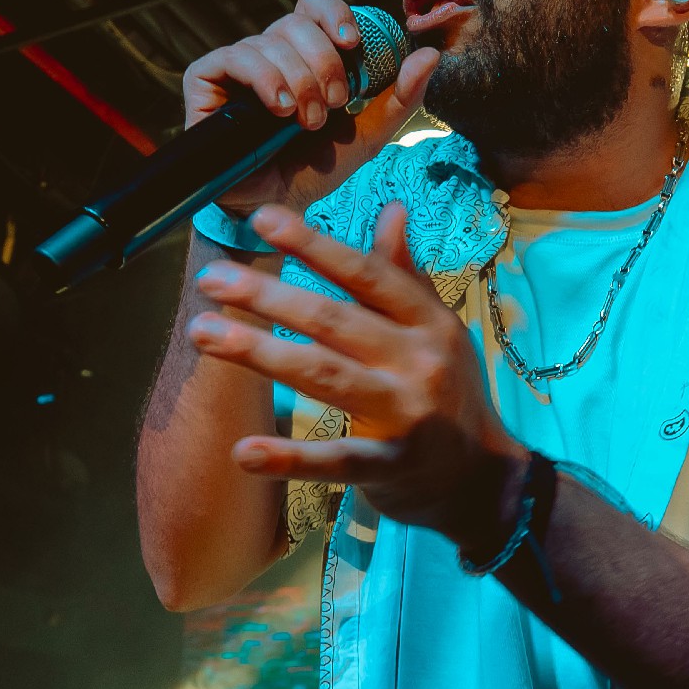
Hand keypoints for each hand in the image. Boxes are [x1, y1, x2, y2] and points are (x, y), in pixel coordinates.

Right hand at [182, 0, 438, 215]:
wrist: (278, 210)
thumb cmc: (318, 169)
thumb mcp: (369, 134)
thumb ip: (401, 97)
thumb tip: (431, 54)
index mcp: (304, 53)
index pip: (314, 5)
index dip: (334, 13)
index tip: (353, 44)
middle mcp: (269, 52)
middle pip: (294, 22)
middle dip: (322, 63)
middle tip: (332, 105)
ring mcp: (235, 65)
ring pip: (268, 41)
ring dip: (297, 81)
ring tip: (305, 122)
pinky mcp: (205, 81)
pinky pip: (233, 57)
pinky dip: (262, 78)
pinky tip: (278, 109)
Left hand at [187, 201, 527, 553]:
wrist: (485, 479)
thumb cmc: (451, 394)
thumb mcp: (439, 330)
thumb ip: (407, 275)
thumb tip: (392, 209)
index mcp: (428, 321)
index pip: (365, 274)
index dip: (314, 245)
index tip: (262, 220)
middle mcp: (418, 361)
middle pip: (332, 321)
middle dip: (267, 297)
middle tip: (210, 279)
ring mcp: (407, 415)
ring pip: (323, 375)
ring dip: (259, 353)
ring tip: (203, 333)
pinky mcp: (392, 467)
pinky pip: (335, 461)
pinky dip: (289, 459)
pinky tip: (243, 451)